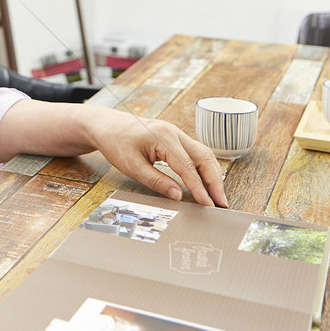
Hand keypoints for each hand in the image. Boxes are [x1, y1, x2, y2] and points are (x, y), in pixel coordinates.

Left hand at [84, 106, 226, 206]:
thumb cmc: (116, 143)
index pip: (188, 167)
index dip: (200, 188)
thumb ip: (156, 181)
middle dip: (215, 181)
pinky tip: (207, 183)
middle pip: (204, 157)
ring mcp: (177, 134)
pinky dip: (204, 169)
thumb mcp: (132, 166)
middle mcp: (175, 133)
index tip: (208, 205)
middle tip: (222, 203)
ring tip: (218, 197)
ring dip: (213, 175)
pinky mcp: (175, 139)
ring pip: (204, 154)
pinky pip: (196, 153)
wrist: (107, 125)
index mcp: (164, 137)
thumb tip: (178, 196)